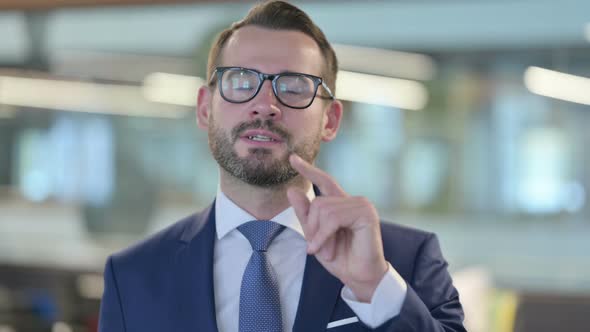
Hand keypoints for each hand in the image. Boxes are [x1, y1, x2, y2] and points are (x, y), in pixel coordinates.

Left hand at [287, 154, 387, 301]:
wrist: (359, 277)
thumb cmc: (341, 258)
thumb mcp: (315, 235)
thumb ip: (305, 214)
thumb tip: (291, 190)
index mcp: (342, 204)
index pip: (324, 181)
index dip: (309, 169)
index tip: (292, 158)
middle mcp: (353, 201)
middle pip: (318, 202)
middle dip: (312, 227)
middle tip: (315, 248)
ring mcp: (361, 205)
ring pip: (324, 209)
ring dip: (319, 235)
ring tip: (325, 252)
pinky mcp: (366, 214)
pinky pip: (333, 218)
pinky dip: (324, 236)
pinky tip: (325, 251)